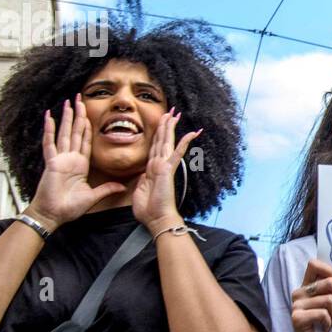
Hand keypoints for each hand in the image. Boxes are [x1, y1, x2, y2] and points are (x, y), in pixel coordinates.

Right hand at [27, 95, 126, 228]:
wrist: (53, 215)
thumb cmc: (69, 208)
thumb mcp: (93, 196)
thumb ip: (107, 189)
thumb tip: (123, 186)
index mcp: (80, 165)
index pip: (86, 141)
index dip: (88, 127)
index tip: (90, 114)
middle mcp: (70, 159)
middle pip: (76, 132)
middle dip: (78, 115)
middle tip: (80, 99)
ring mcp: (60, 159)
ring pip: (65, 133)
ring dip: (67, 118)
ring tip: (69, 103)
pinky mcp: (51, 163)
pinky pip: (50, 143)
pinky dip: (49, 130)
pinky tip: (50, 117)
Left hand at [133, 108, 201, 229]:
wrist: (157, 219)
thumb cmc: (149, 210)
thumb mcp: (139, 192)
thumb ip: (142, 181)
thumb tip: (143, 175)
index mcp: (152, 169)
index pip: (155, 147)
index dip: (158, 135)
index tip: (162, 124)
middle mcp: (159, 165)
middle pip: (162, 140)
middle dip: (165, 125)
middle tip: (171, 112)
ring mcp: (165, 166)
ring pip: (167, 142)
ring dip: (170, 127)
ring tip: (174, 114)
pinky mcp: (168, 169)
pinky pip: (177, 152)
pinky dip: (184, 142)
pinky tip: (192, 133)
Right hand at [291, 259, 331, 331]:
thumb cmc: (325, 325)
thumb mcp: (331, 304)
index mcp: (307, 286)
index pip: (314, 264)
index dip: (329, 270)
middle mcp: (299, 292)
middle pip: (329, 282)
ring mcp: (296, 304)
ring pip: (328, 300)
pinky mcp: (297, 317)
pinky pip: (322, 314)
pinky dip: (329, 323)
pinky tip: (327, 329)